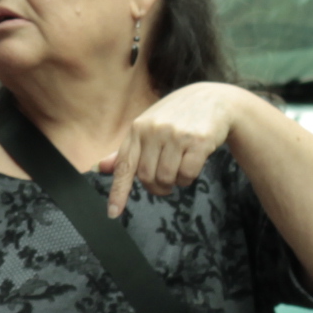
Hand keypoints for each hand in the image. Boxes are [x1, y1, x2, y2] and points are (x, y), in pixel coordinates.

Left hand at [97, 81, 256, 218]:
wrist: (212, 99)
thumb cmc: (175, 117)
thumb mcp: (148, 127)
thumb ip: (126, 150)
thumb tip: (99, 168)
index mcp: (137, 129)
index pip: (123, 165)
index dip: (118, 191)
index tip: (112, 213)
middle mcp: (153, 130)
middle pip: (146, 177)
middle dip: (156, 187)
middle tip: (165, 183)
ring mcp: (175, 134)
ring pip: (167, 178)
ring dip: (174, 183)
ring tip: (180, 169)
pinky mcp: (198, 140)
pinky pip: (187, 174)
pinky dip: (189, 177)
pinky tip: (193, 164)